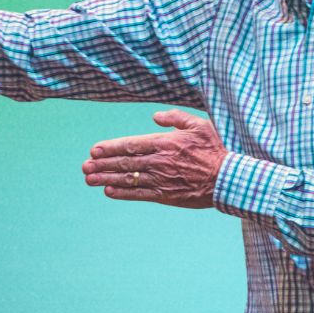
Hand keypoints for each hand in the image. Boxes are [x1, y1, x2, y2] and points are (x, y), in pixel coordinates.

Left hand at [82, 109, 228, 208]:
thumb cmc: (215, 149)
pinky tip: (109, 191)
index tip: (94, 150)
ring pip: (129, 179)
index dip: (110, 148)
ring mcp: (162, 180)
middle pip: (125, 163)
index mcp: (165, 143)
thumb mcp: (199, 125)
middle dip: (102, 164)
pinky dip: (123, 193)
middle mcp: (160, 161)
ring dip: (106, 179)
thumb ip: (175, 118)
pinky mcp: (167, 196)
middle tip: (84, 167)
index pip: (131, 145)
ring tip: (89, 180)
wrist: (229, 179)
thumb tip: (155, 117)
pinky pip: (140, 194)